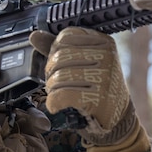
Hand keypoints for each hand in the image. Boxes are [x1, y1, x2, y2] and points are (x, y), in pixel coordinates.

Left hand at [30, 27, 135, 145]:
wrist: (117, 115)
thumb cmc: (97, 86)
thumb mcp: (84, 62)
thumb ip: (59, 48)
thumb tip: (35, 36)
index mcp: (104, 42)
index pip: (66, 36)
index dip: (55, 51)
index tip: (60, 65)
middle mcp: (107, 57)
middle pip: (60, 56)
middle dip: (51, 72)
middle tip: (56, 83)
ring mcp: (105, 78)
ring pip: (59, 76)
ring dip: (51, 89)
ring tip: (58, 94)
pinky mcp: (99, 99)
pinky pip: (62, 95)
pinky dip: (53, 102)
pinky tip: (56, 105)